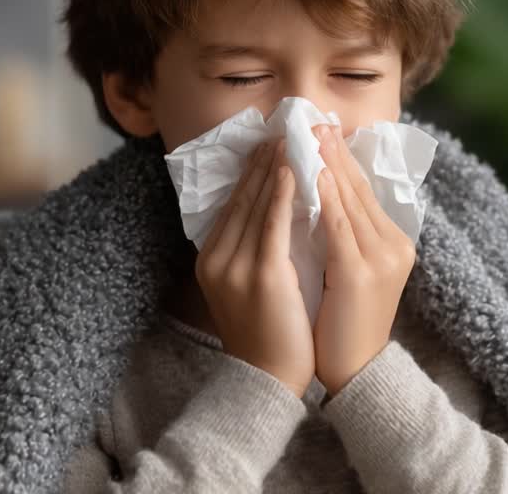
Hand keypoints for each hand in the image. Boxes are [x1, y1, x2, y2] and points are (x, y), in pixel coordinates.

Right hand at [196, 138, 315, 398]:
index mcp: (212, 259)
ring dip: (274, 165)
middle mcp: (217, 257)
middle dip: (262, 160)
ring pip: (255, 202)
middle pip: (241, 197)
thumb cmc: (268, 334)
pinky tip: (295, 168)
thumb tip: (269, 214)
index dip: (252, 171)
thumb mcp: (248, 287)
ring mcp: (235, 265)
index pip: (233, 204)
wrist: (268, 379)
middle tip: (281, 128)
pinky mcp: (261, 272)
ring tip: (291, 137)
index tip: (268, 143)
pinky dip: (283, 191)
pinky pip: (272, 221)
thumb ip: (251, 252)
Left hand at [311, 123, 415, 396]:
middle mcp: (393, 244)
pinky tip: (308, 173)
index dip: (342, 158)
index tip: (322, 129)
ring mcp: (380, 257)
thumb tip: (320, 197)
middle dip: (334, 151)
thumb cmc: (344, 323)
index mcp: (393, 242)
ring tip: (307, 134)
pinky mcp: (360, 271)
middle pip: (359, 186)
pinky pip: (337, 224)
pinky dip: (323, 195)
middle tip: (313, 118)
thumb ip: (344, 237)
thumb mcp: (350, 271)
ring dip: (326, 163)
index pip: (364, 189)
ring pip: (349, 198)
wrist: (356, 372)